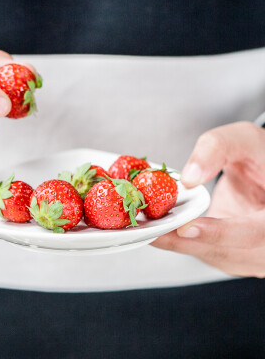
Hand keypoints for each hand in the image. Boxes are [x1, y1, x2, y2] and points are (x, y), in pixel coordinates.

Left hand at [152, 121, 264, 277]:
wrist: (264, 176)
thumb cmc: (259, 157)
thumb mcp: (243, 140)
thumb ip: (217, 149)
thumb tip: (189, 178)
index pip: (255, 234)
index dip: (220, 233)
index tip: (186, 228)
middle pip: (224, 251)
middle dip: (180, 241)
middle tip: (145, 227)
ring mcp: (251, 255)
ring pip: (209, 255)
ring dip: (173, 243)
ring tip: (142, 226)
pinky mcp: (232, 254)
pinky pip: (203, 252)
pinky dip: (177, 241)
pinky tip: (155, 227)